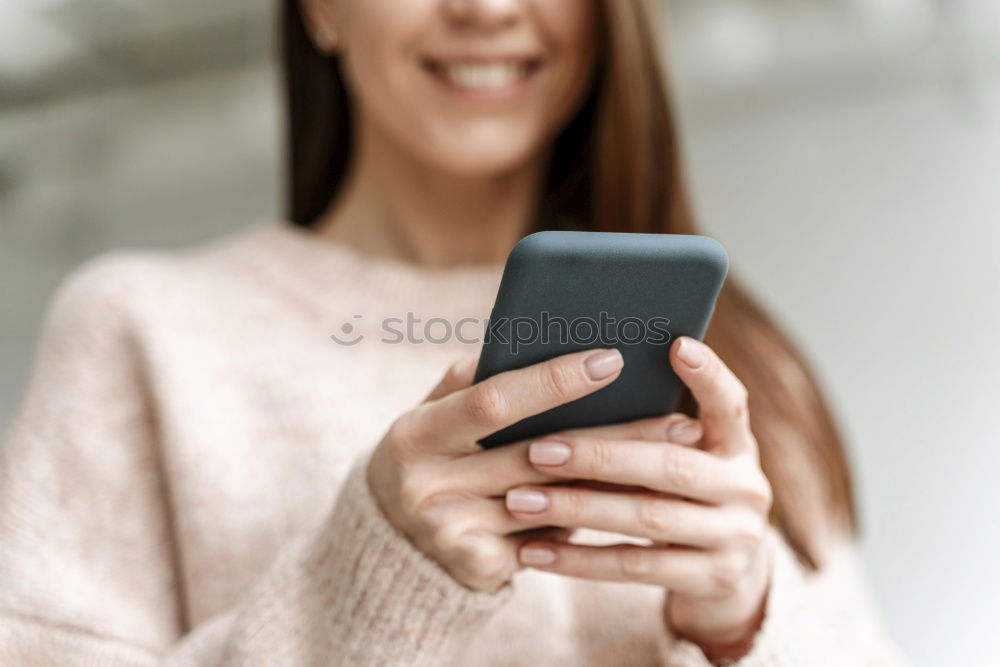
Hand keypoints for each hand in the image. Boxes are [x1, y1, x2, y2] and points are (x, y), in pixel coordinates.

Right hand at [367, 346, 658, 592]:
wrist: (392, 544)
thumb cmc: (429, 457)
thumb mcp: (432, 416)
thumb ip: (471, 382)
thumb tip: (535, 338)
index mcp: (414, 435)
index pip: (492, 402)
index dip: (551, 382)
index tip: (611, 361)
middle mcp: (428, 487)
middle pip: (539, 457)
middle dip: (614, 437)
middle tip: (676, 417)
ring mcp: (453, 533)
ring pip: (555, 502)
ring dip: (619, 480)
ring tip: (674, 457)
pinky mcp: (479, 568)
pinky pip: (551, 538)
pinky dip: (595, 517)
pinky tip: (640, 499)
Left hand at [505, 337, 773, 658]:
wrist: (726, 574)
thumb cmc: (681, 493)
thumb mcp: (685, 456)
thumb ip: (648, 428)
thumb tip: (573, 376)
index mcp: (736, 444)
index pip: (731, 402)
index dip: (708, 375)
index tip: (677, 345)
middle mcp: (746, 487)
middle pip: (670, 466)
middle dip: (599, 457)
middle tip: (537, 450)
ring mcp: (733, 537)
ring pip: (646, 518)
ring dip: (576, 508)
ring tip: (519, 500)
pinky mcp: (710, 580)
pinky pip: (633, 567)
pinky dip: (578, 559)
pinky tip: (532, 550)